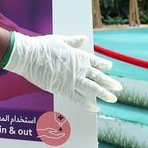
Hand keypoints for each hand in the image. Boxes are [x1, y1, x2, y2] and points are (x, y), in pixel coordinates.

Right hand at [2, 33, 121, 111]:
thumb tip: (84, 39)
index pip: (96, 62)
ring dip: (104, 94)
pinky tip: (95, 108)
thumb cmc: (43, 46)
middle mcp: (79, 69)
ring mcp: (72, 80)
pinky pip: (78, 99)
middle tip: (119, 87)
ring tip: (113, 99)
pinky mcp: (63, 89)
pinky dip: (87, 104)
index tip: (109, 67)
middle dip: (109, 82)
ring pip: (92, 89)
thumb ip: (73, 42)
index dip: (104, 65)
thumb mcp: (60, 41)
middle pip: (98, 77)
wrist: (29, 56)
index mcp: (79, 56)